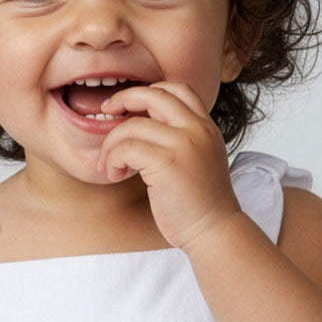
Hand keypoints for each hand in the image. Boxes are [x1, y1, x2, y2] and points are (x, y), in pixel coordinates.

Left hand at [93, 81, 242, 251]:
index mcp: (206, 127)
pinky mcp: (167, 163)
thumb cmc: (200, 204)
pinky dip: (113, 159)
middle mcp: (198, 130)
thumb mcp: (198, 160)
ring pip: (132, 126)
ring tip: (111, 166)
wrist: (215, 231)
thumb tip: (142, 123)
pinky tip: (116, 175)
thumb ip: (180, 139)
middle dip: (123, 99)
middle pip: (153, 94)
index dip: (148, 92)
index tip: (129, 107)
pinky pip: (127, 148)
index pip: (177, 89)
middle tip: (106, 112)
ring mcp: (184, 144)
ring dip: (111, 144)